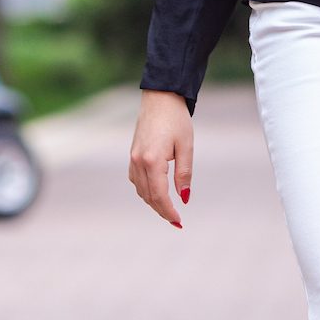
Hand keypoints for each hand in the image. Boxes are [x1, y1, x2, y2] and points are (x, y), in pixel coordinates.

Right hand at [127, 89, 192, 229]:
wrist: (160, 98)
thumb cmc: (177, 119)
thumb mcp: (186, 146)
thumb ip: (184, 174)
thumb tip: (184, 198)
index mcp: (152, 160)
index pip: (159, 195)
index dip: (168, 211)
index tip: (179, 221)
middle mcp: (139, 161)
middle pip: (148, 196)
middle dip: (162, 210)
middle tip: (176, 220)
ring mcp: (133, 158)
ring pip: (140, 190)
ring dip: (153, 202)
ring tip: (168, 209)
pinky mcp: (132, 154)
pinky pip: (136, 180)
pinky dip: (145, 190)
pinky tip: (156, 191)